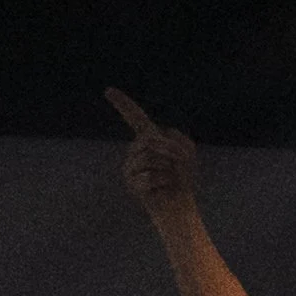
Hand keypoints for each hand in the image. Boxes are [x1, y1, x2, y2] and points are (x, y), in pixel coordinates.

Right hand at [106, 87, 197, 217]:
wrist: (178, 205)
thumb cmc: (182, 179)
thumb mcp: (187, 152)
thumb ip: (177, 140)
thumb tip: (159, 140)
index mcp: (147, 139)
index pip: (134, 117)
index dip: (122, 104)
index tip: (108, 90)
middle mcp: (134, 151)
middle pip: (149, 140)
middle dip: (170, 151)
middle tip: (177, 166)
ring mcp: (130, 167)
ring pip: (150, 158)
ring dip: (168, 168)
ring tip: (169, 178)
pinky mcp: (132, 184)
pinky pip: (150, 176)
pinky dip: (164, 182)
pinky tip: (163, 188)